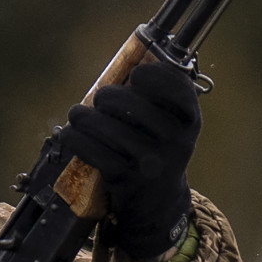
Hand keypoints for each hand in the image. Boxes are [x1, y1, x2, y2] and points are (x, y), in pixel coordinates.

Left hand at [59, 60, 199, 261]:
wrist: (158, 201)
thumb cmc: (157, 147)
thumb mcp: (171, 122)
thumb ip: (156, 94)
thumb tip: (124, 61)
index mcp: (189, 120)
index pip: (177, 87)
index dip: (152, 75)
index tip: (136, 75)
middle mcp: (175, 141)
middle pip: (132, 103)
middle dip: (107, 95)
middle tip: (100, 98)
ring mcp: (151, 163)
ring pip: (106, 126)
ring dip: (83, 116)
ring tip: (78, 115)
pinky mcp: (127, 180)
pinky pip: (93, 150)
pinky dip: (75, 138)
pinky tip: (71, 133)